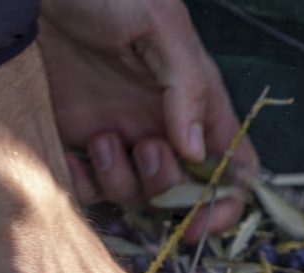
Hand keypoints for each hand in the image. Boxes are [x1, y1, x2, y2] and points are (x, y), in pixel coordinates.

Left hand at [39, 0, 257, 238]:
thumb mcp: (159, 22)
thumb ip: (187, 86)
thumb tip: (196, 153)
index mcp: (192, 99)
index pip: (230, 163)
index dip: (226, 200)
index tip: (205, 219)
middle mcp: (159, 125)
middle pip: (182, 189)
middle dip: (167, 187)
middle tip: (148, 149)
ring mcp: (118, 135)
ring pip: (135, 195)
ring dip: (122, 180)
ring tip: (102, 137)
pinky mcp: (73, 142)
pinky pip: (88, 188)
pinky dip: (83, 184)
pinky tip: (73, 153)